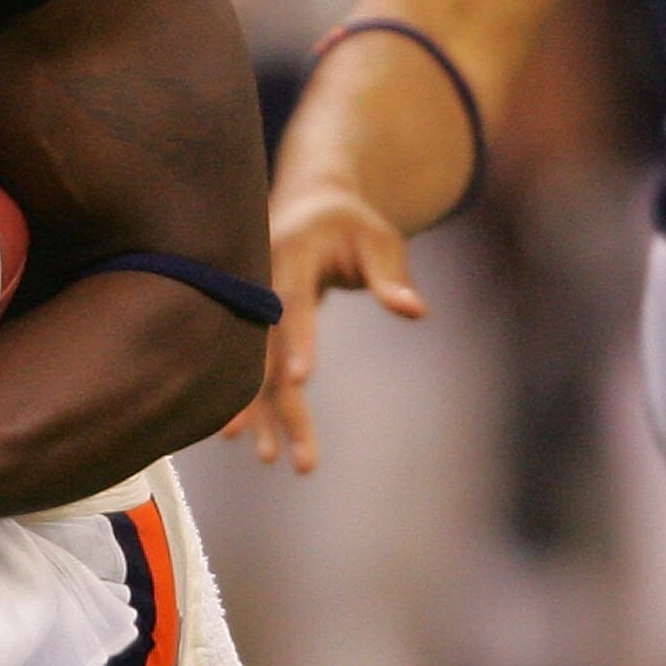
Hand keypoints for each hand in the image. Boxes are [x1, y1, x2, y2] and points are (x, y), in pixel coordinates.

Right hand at [225, 178, 425, 471]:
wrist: (307, 206)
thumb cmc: (351, 224)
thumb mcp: (379, 239)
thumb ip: (391, 276)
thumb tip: (416, 311)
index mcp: (287, 253)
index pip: (292, 299)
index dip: (296, 338)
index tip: (301, 380)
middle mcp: (257, 284)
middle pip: (265, 348)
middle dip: (272, 400)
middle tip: (278, 451)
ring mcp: (249, 309)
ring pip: (255, 366)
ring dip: (262, 414)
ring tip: (270, 459)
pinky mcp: (252, 330)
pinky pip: (254, 370)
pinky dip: (257, 404)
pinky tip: (254, 442)